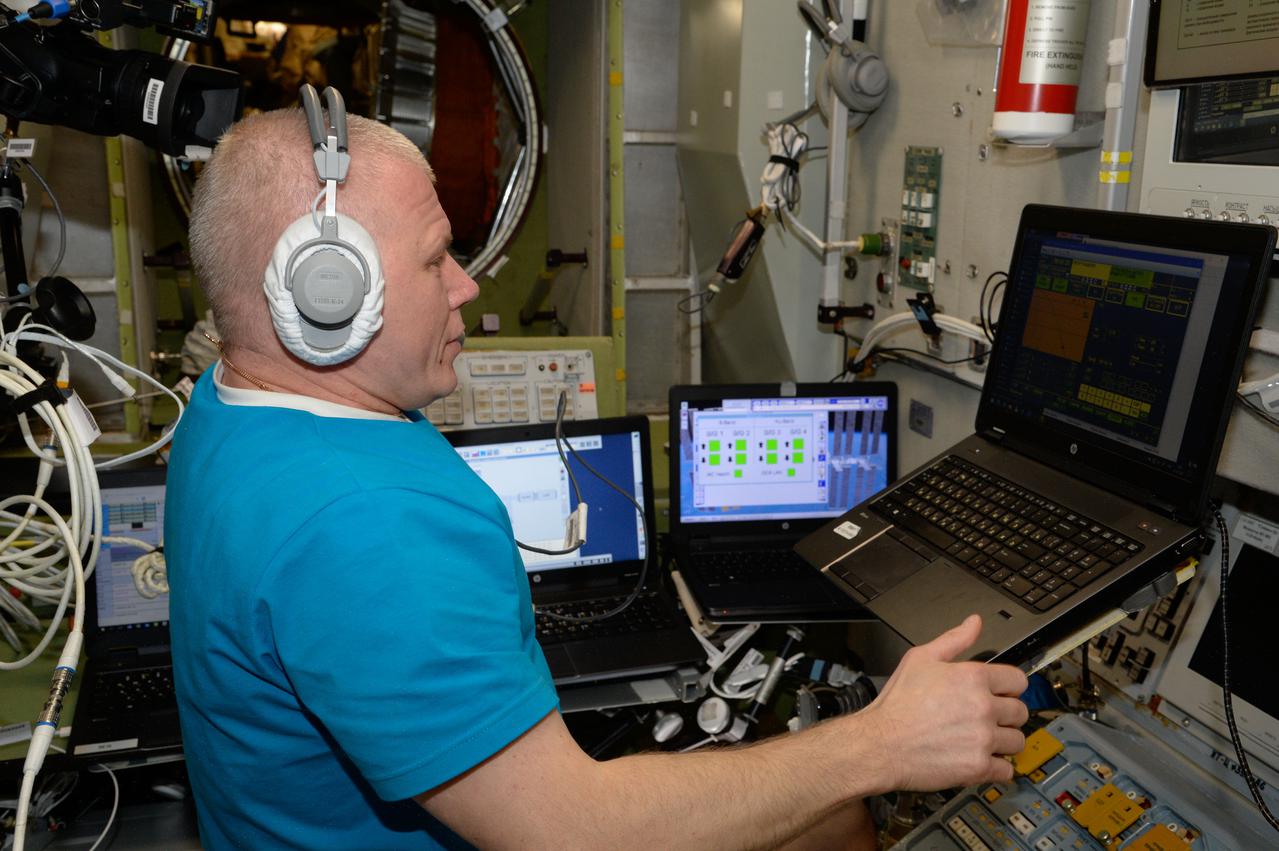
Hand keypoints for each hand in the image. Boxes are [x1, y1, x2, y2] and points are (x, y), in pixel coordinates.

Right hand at [858, 614, 1027, 791]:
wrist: (880, 743)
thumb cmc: (897, 704)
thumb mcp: (920, 658)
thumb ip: (953, 640)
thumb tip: (974, 623)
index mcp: (973, 677)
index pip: (1018, 681)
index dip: (1009, 687)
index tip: (1001, 694)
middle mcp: (983, 707)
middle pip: (1020, 712)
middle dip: (1006, 715)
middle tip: (987, 718)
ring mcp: (983, 739)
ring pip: (1016, 741)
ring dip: (1003, 742)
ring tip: (982, 739)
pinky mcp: (978, 767)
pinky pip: (1006, 770)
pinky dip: (996, 767)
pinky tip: (979, 758)